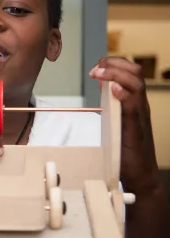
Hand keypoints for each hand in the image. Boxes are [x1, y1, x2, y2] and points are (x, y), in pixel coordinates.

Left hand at [89, 56, 160, 194]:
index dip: (114, 63)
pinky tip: (114, 90)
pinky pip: (134, 108)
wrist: (140, 173)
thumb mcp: (117, 118)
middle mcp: (140, 105)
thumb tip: (103, 84)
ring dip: (117, 75)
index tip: (97, 66)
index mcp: (134, 101)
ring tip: (101, 73)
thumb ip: (112, 101)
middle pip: (135, 73)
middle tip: (96, 69)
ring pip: (137, 86)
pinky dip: (124, 96)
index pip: (130, 72)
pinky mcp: (136, 129)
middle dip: (114, 64)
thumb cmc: (126, 148)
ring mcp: (140, 116)